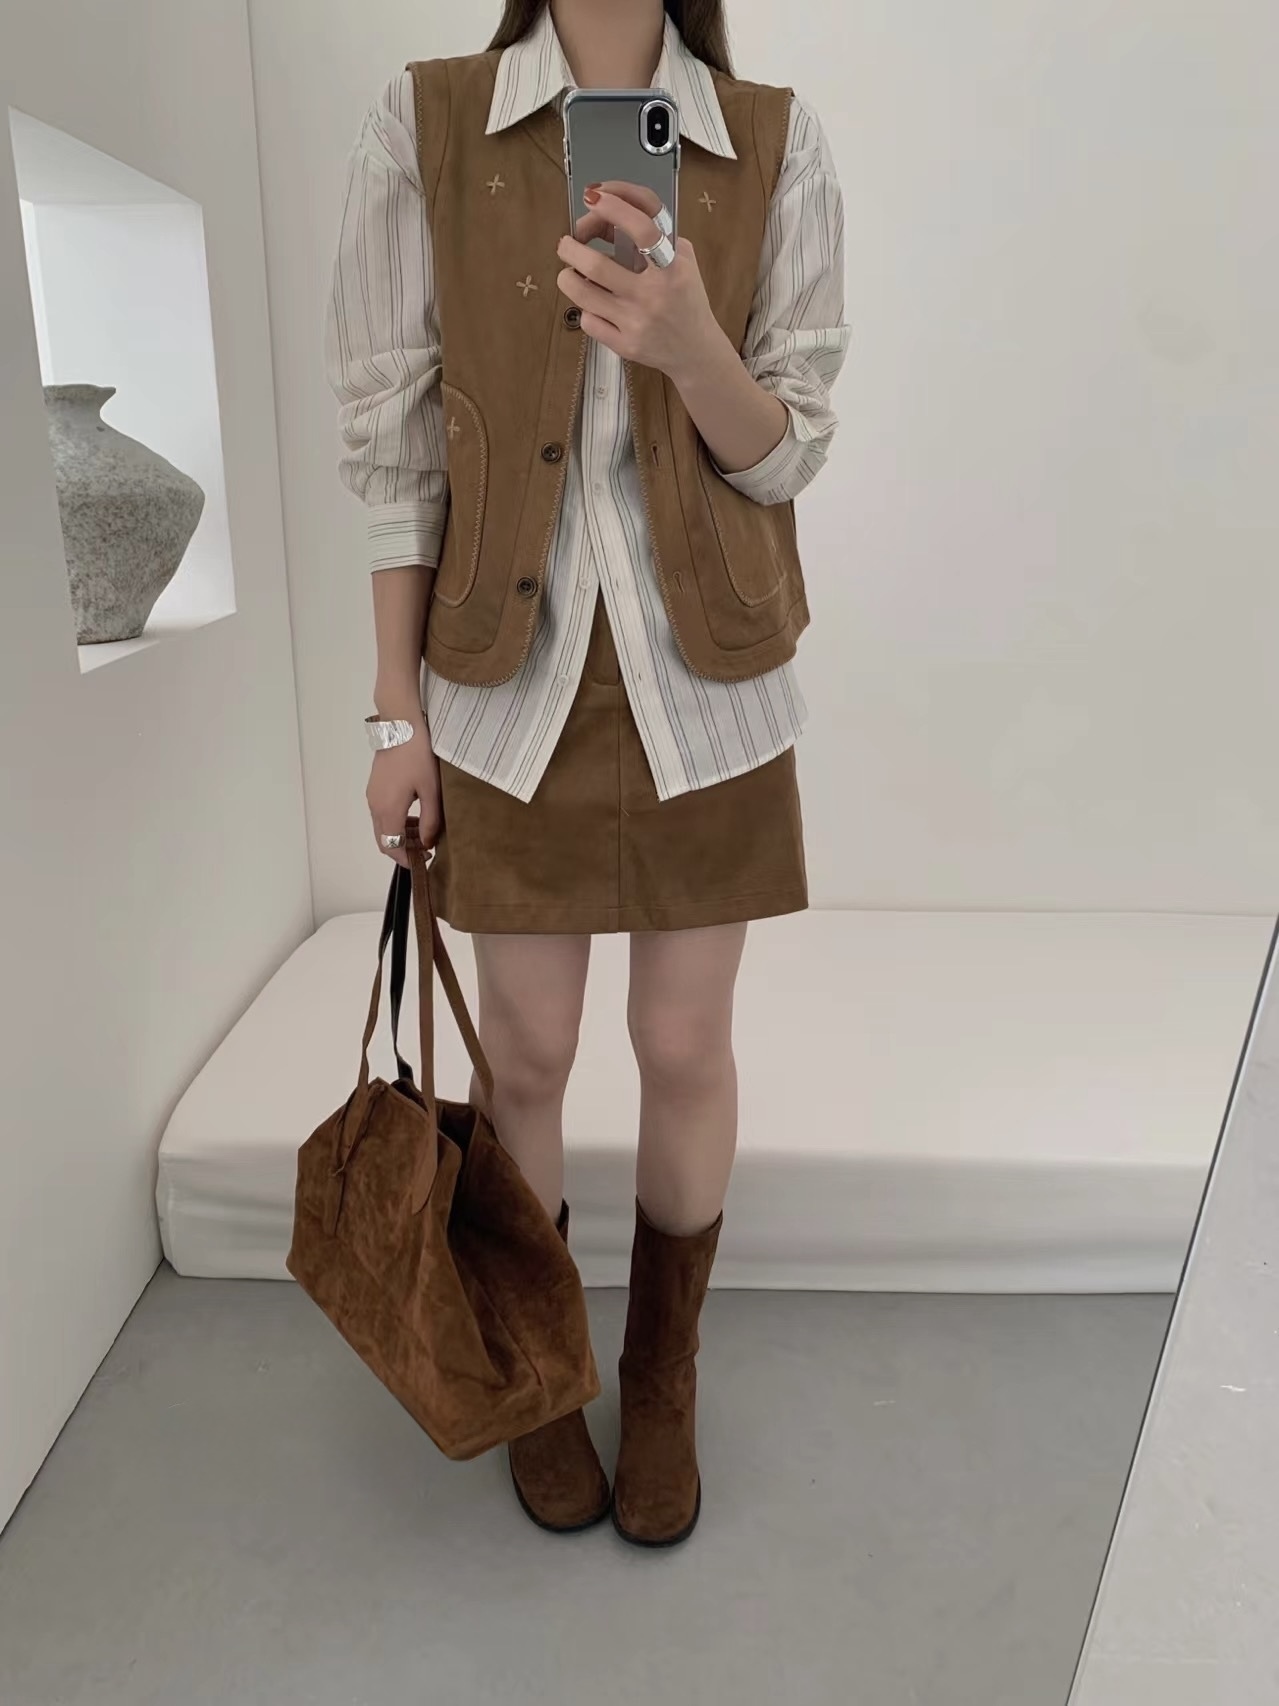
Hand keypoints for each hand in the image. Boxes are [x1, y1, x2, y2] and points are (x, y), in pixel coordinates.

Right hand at [366, 724, 440, 868]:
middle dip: (403, 850)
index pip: (391, 847)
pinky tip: (415, 816)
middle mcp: (375, 806)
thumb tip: (427, 843)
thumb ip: (430, 821)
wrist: (401, 726)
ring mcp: (372, 796)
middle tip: (425, 850)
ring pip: (382, 828)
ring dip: (400, 836)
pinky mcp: (374, 787)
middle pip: (384, 840)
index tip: (423, 862)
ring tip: (424, 833)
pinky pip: (382, 814)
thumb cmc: (418, 756)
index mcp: (388, 810)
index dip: (406, 860)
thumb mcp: (431, 791)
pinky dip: (396, 822)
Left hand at [556, 181, 724, 381]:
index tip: (594, 197)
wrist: (697, 351)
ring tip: (569, 272)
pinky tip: (593, 305)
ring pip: (584, 294)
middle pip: (596, 265)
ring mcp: (638, 323)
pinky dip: (586, 309)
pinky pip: (589, 322)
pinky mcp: (626, 346)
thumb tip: (606, 217)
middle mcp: (654, 295)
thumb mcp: (683, 260)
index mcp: (673, 268)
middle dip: (571, 248)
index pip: (642, 229)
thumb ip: (654, 236)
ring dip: (567, 277)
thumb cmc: (686, 299)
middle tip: (566, 243)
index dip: (614, 207)